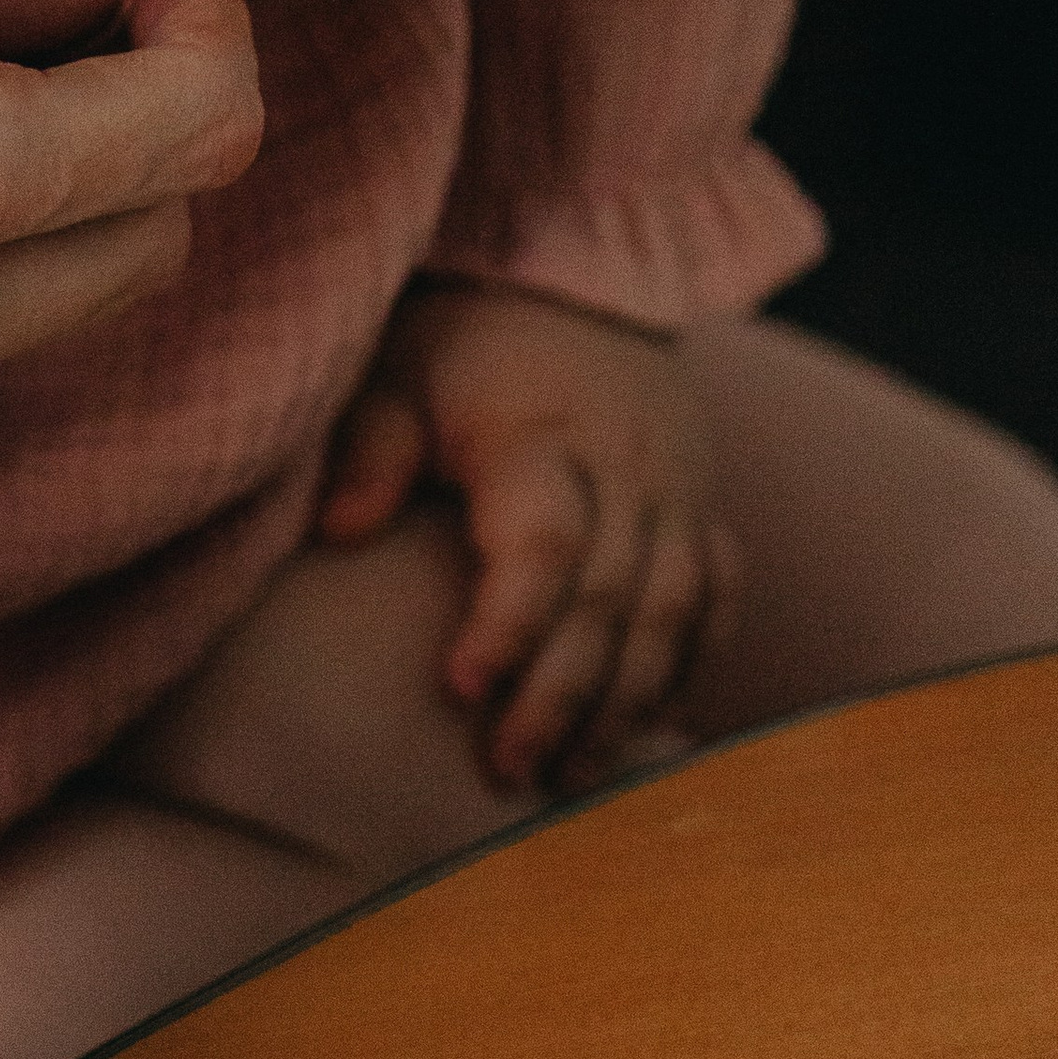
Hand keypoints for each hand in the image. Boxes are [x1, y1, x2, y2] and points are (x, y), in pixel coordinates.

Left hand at [317, 282, 735, 789]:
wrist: (569, 278)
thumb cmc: (458, 340)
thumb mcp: (395, 371)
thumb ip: (371, 448)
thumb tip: (341, 527)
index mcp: (542, 433)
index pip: (545, 543)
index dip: (509, 622)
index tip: (459, 686)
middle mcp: (626, 468)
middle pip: (612, 599)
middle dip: (562, 694)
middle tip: (508, 771)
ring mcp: (675, 492)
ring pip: (674, 612)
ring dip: (627, 703)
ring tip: (572, 780)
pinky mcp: (701, 509)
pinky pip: (716, 597)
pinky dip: (689, 666)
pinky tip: (648, 731)